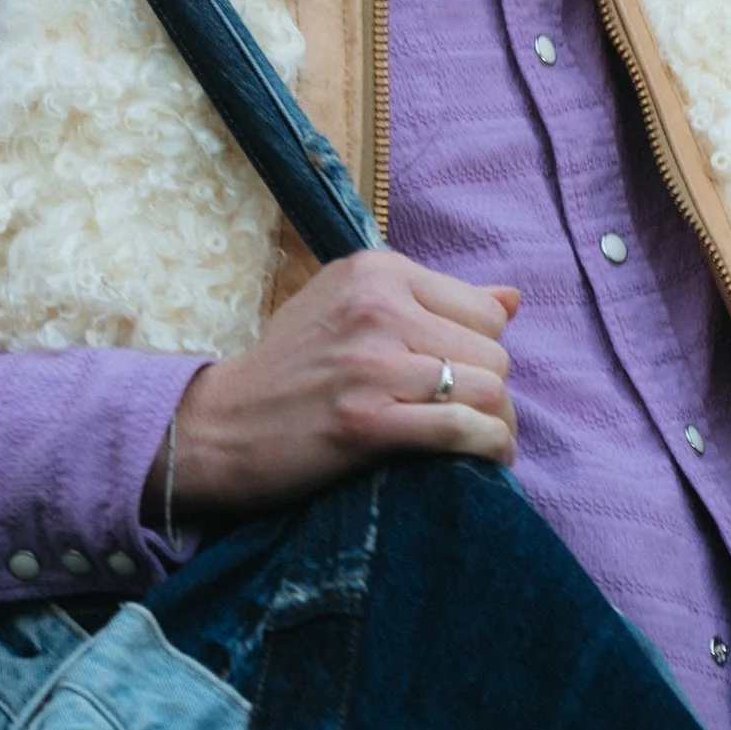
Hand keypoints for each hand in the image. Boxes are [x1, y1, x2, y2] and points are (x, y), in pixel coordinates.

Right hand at [166, 249, 518, 521]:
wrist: (216, 427)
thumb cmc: (286, 370)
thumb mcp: (349, 308)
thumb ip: (430, 301)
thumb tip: (514, 298)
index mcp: (375, 271)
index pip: (483, 310)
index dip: (478, 352)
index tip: (456, 379)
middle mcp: (376, 307)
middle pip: (493, 352)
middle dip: (490, 392)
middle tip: (469, 419)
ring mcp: (370, 365)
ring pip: (489, 389)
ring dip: (497, 425)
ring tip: (483, 443)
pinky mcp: (366, 422)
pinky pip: (463, 429)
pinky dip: (487, 448)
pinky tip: (485, 459)